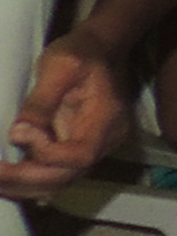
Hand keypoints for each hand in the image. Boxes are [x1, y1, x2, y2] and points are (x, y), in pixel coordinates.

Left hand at [1, 34, 129, 199]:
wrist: (100, 50)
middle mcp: (104, 142)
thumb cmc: (81, 53)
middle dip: (25, 179)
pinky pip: (53, 174)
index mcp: (107, 120)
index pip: (80, 155)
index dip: (47, 153)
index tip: (17, 133)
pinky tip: (5, 176)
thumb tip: (17, 134)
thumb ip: (40, 102)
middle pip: (67, 176)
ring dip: (22, 186)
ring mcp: (92, 149)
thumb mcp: (59, 67)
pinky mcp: (76, 150)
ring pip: (58, 182)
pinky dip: (27, 180)